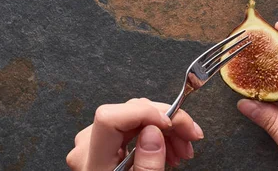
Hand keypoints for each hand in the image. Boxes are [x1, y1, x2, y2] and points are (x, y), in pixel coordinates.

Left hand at [66, 98, 204, 169]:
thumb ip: (148, 165)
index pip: (109, 118)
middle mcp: (87, 148)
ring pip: (134, 117)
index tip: (172, 124)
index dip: (144, 113)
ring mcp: (94, 143)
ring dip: (166, 129)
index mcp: (92, 163)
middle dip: (165, 121)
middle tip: (190, 135)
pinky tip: (170, 149)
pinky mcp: (104, 144)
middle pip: (128, 114)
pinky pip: (132, 127)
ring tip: (183, 150)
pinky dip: (156, 133)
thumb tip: (153, 131)